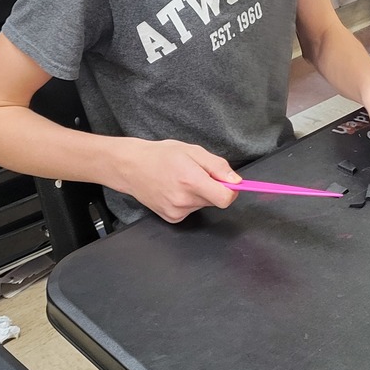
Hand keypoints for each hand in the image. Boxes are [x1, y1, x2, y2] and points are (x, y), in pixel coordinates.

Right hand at [113, 137, 241, 222]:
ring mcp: (176, 212)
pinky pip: (191, 210)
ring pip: (203, 204)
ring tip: (183, 179)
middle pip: (215, 200)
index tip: (230, 183)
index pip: (225, 199)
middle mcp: (183, 200)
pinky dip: (189, 200)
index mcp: (191, 181)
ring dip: (200, 193)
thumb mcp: (194, 151)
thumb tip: (236, 182)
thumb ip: (218, 166)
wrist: (132, 167)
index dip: (232, 191)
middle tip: (198, 173)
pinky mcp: (171, 218)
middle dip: (213, 187)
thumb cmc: (162, 155)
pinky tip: (176, 189)